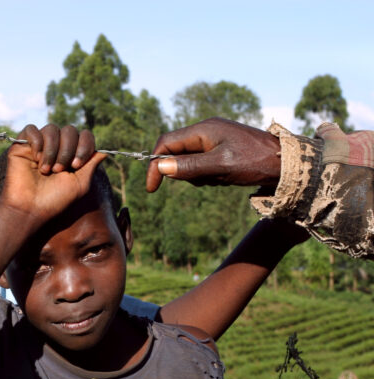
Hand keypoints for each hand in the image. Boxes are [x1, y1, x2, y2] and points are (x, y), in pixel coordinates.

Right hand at [0, 124, 105, 226]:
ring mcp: (39, 145)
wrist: (31, 208)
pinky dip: (37, 142)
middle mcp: (56, 147)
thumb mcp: (80, 183)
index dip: (84, 146)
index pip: (84, 136)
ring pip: (51, 129)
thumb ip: (91, 165)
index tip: (76, 165)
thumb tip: (105, 151)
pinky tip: (35, 158)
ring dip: (51, 150)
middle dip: (67, 150)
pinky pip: (31, 129)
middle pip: (69, 130)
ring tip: (46, 170)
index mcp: (71, 154)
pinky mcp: (22, 145)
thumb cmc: (55, 200)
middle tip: (58, 170)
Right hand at [145, 117, 280, 192]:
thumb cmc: (255, 162)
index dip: (155, 165)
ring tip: (220, 179)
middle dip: (182, 172)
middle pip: (177, 152)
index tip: (153, 187)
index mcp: (203, 130)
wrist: (288, 161)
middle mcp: (207, 130)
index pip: (166, 144)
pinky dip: (208, 174)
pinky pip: (203, 162)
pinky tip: (226, 178)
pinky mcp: (223, 147)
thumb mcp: (220, 167)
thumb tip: (161, 166)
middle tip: (203, 182)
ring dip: (197, 175)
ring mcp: (215, 138)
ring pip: (190, 160)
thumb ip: (189, 167)